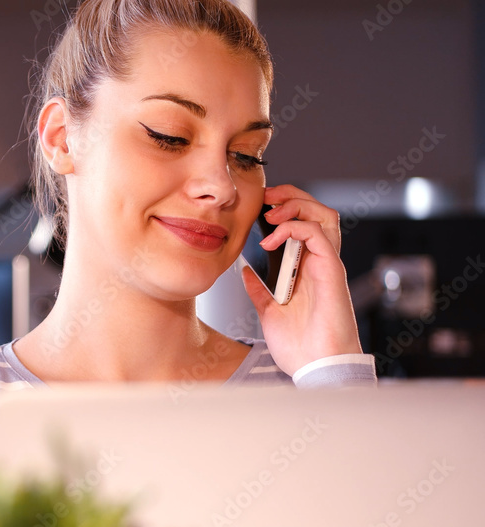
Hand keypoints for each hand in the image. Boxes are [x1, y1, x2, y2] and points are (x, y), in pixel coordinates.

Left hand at [241, 185, 362, 376]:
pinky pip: (317, 233)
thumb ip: (260, 290)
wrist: (316, 368)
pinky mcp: (331, 270)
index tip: (258, 207)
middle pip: (317, 211)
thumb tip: (246, 272)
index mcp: (306, 270)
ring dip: (296, 205)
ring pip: (323, 215)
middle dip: (291, 196)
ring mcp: (327, 264)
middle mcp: (320, 263)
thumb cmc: (301, 346)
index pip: (303, 224)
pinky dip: (293, 227)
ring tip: (271, 212)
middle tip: (265, 197)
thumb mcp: (269, 312)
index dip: (284, 208)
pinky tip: (271, 238)